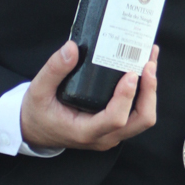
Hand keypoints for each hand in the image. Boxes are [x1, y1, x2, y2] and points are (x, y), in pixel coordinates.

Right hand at [20, 41, 157, 151]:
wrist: (34, 129)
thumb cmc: (37, 112)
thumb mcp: (38, 90)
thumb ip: (54, 69)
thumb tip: (71, 48)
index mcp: (85, 131)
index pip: (115, 119)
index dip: (127, 97)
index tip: (130, 74)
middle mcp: (104, 136)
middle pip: (141, 120)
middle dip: (149, 92)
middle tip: (148, 63)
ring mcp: (112, 133)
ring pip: (143, 117)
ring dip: (150, 90)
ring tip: (150, 60)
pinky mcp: (114, 125)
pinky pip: (137, 112)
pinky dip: (144, 92)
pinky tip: (142, 69)